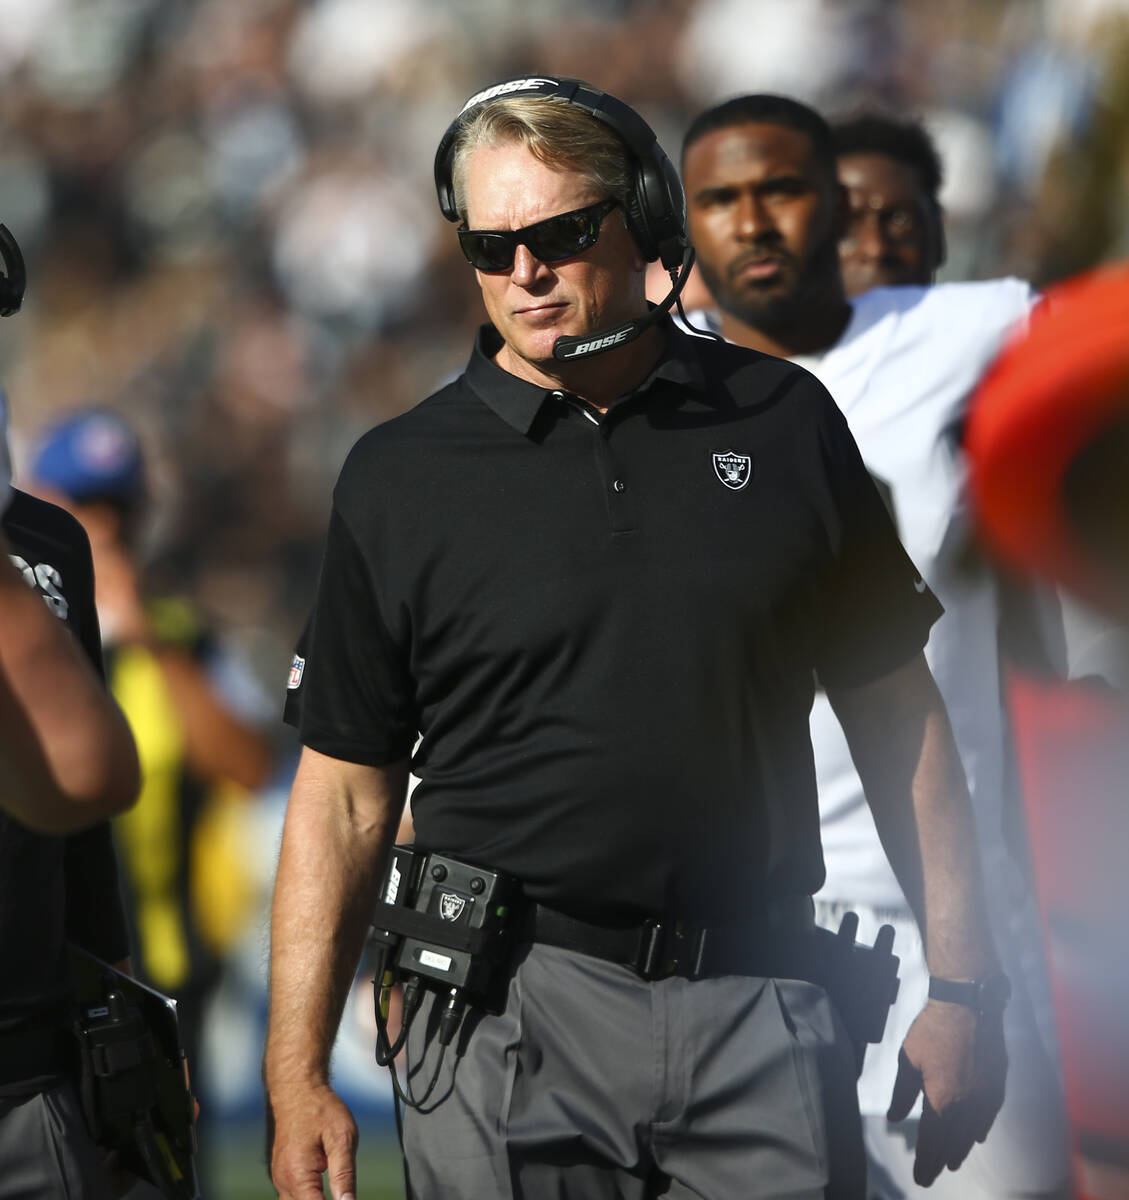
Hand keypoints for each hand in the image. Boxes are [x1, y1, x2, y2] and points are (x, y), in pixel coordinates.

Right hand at [267, 1082, 357, 1199]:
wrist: (298, 1090)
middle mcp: (284, 1181)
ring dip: (313, 1199)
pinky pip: (293, 1196)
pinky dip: (307, 1197)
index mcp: (298, 1175)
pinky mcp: (282, 1174)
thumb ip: (344, 1174)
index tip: (346, 1199)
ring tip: (333, 1185)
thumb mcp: (342, 1138)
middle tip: (342, 1192)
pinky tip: (322, 1188)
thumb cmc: (320, 1108)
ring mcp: (280, 1178)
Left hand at [888, 1000, 1006, 1186]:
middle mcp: (967, 1105)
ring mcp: (986, 1096)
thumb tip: (895, 1117)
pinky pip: (989, 1116)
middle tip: (933, 1174)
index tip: (921, 1178)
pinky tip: (976, 1136)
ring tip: (951, 1162)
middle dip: (942, 1160)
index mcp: (942, 1100)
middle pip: (954, 1143)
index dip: (925, 1161)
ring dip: (961, 1149)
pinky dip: (980, 1129)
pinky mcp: (998, 1084)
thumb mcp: (908, 1060)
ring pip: (973, 1133)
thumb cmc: (932, 1030)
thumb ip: (902, 1093)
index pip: (932, 1142)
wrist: (968, 1005)